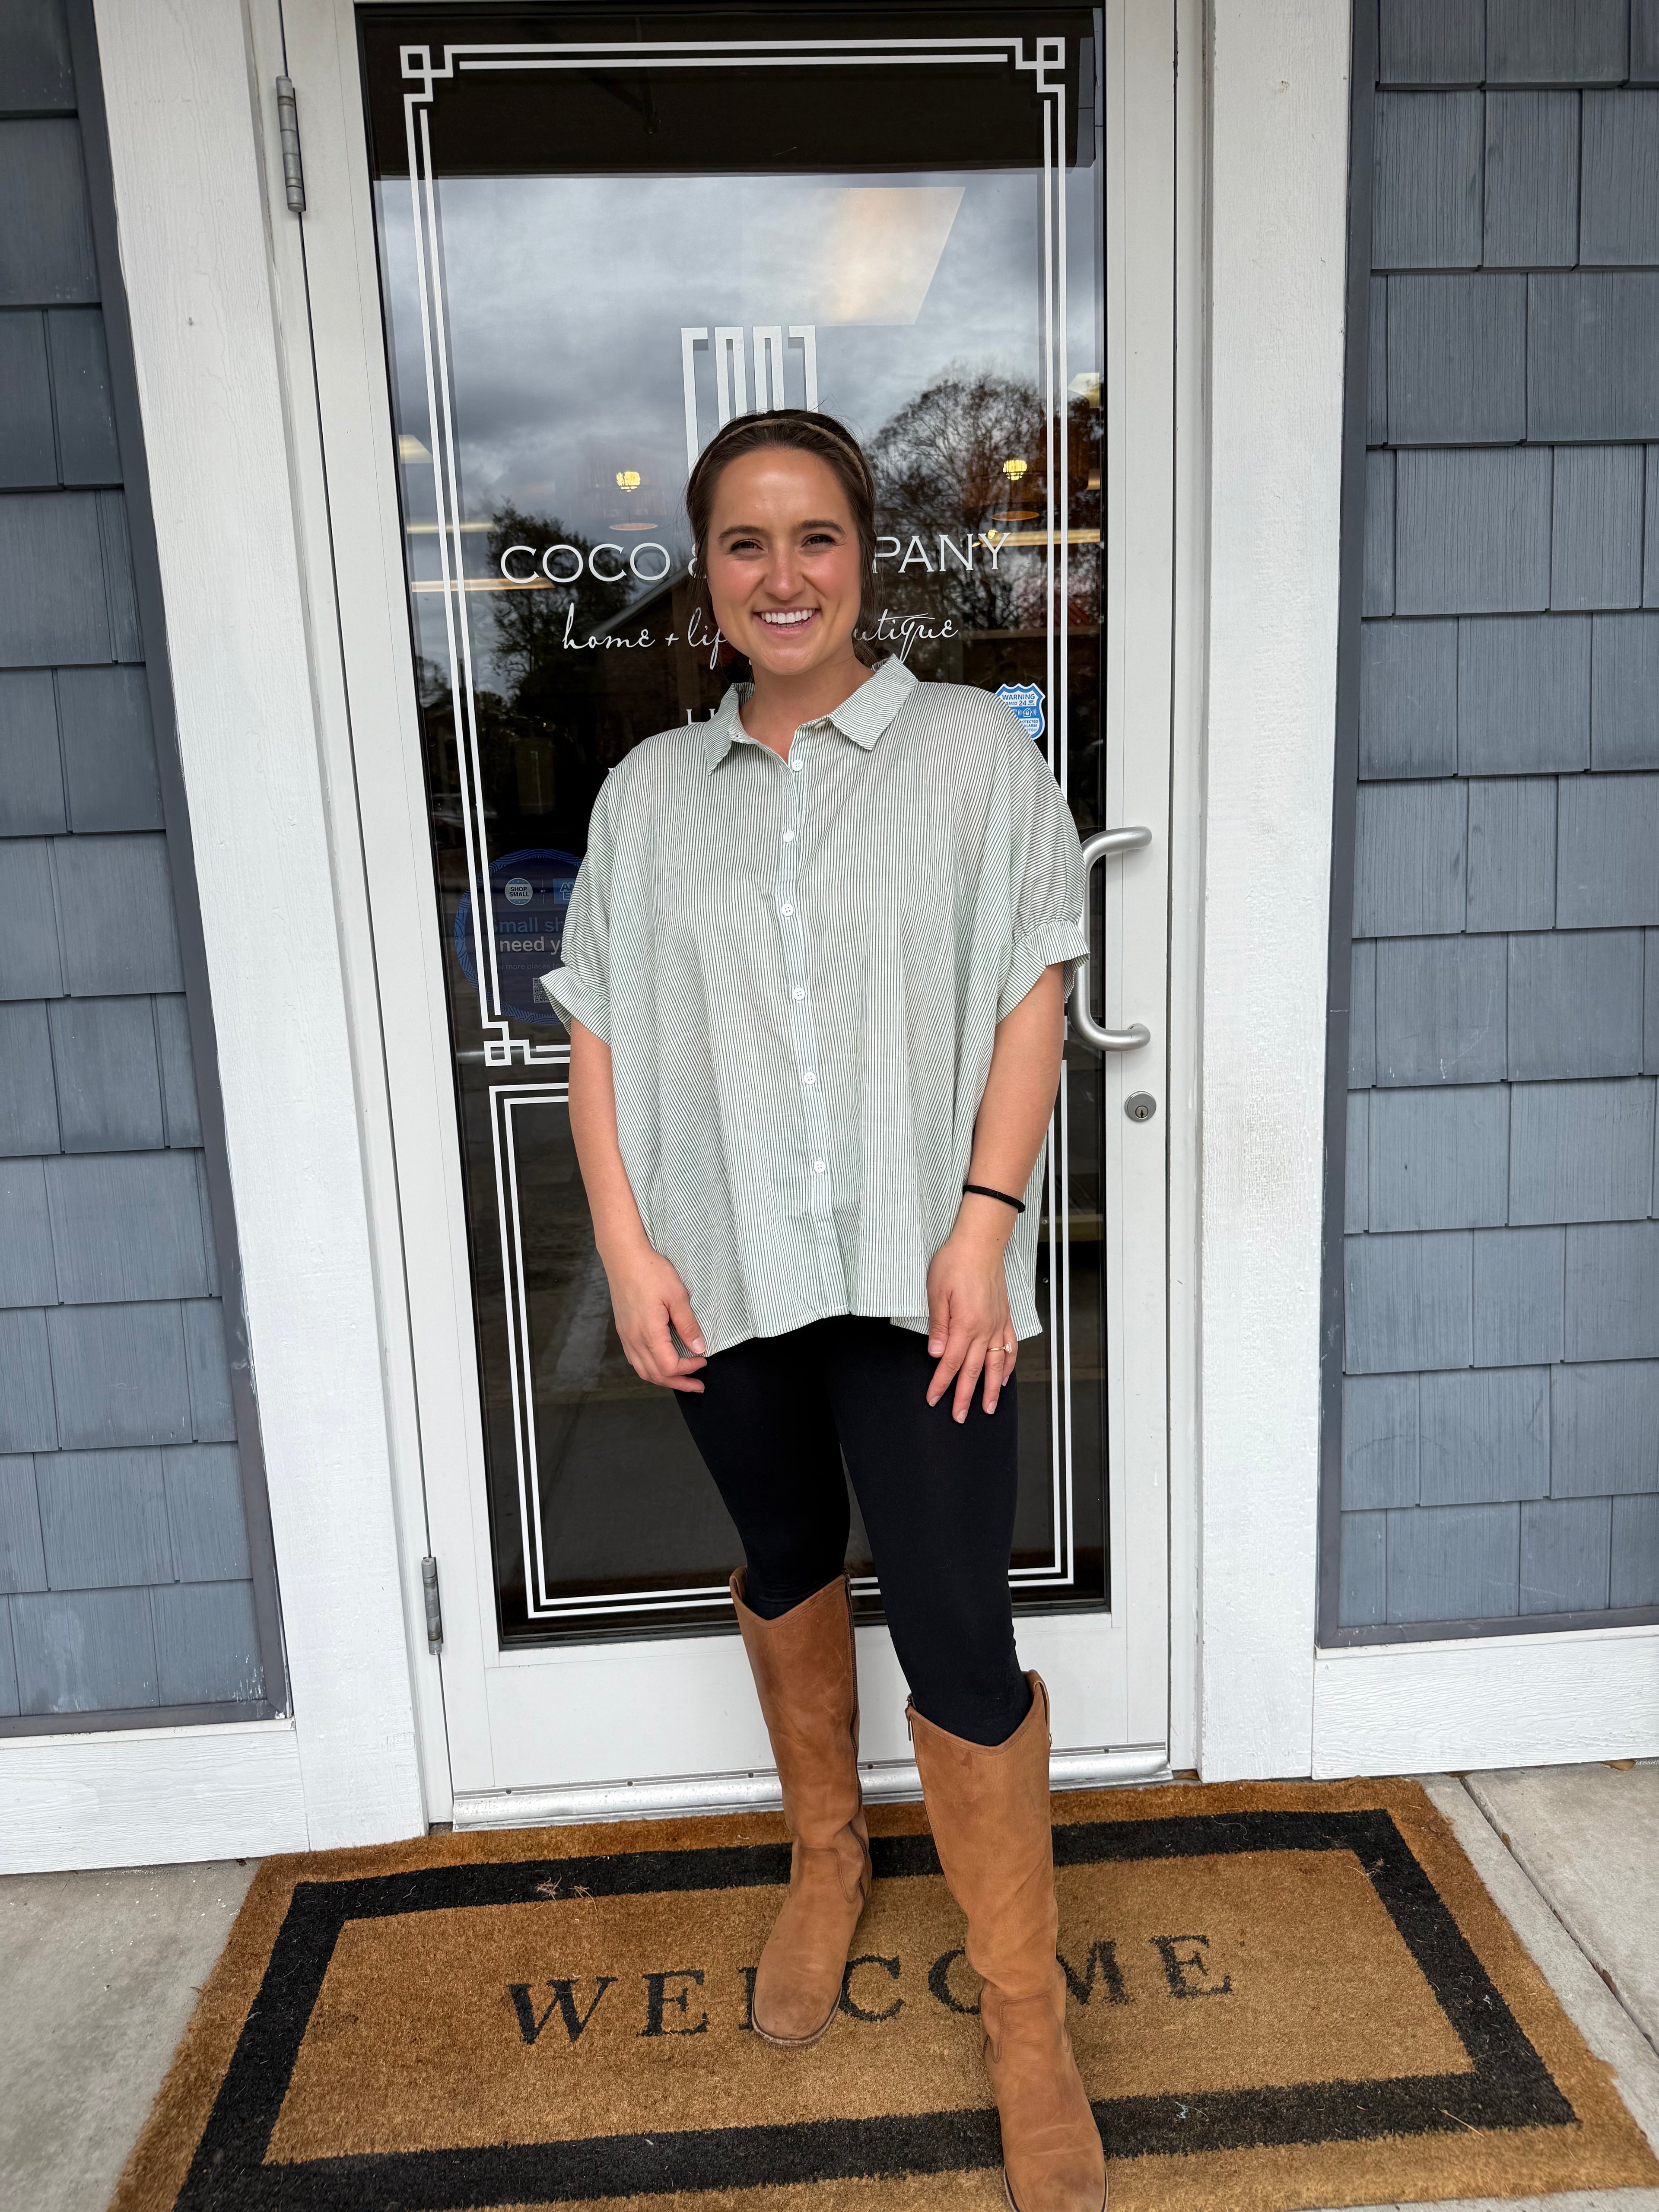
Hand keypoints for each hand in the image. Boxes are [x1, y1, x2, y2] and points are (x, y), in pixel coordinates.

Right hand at [602, 1241, 707, 1392]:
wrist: (624, 1257)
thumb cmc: (650, 1272)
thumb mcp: (677, 1296)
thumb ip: (688, 1325)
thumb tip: (698, 1348)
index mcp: (649, 1333)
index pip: (669, 1367)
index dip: (688, 1369)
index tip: (703, 1360)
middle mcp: (634, 1339)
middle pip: (655, 1375)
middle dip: (678, 1383)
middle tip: (697, 1386)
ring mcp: (626, 1336)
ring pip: (643, 1370)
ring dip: (663, 1379)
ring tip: (681, 1380)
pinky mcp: (623, 1330)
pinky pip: (635, 1359)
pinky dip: (650, 1368)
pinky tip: (661, 1363)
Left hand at [925, 1218, 1016, 1421]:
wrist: (980, 1243)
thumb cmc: (955, 1262)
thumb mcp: (936, 1292)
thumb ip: (938, 1325)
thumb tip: (935, 1353)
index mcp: (965, 1324)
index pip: (949, 1362)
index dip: (941, 1384)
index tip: (934, 1399)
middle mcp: (984, 1328)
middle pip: (973, 1370)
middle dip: (965, 1396)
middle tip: (959, 1416)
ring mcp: (997, 1324)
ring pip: (995, 1364)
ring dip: (992, 1389)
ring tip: (989, 1408)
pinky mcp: (1004, 1317)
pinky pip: (1009, 1347)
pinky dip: (1008, 1365)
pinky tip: (1005, 1377)